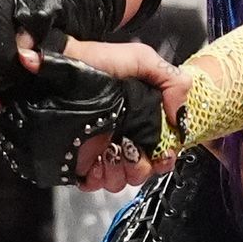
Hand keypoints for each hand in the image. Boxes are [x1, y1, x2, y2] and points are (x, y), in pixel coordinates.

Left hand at [0, 45, 174, 186]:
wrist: (61, 65)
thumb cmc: (98, 60)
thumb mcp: (142, 59)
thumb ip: (173, 81)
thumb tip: (181, 118)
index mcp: (142, 118)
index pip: (163, 151)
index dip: (165, 157)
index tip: (162, 152)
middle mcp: (124, 136)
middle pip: (144, 171)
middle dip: (142, 166)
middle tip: (130, 149)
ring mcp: (102, 149)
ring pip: (122, 180)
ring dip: (120, 172)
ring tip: (110, 152)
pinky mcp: (80, 160)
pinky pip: (95, 182)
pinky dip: (98, 178)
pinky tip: (95, 161)